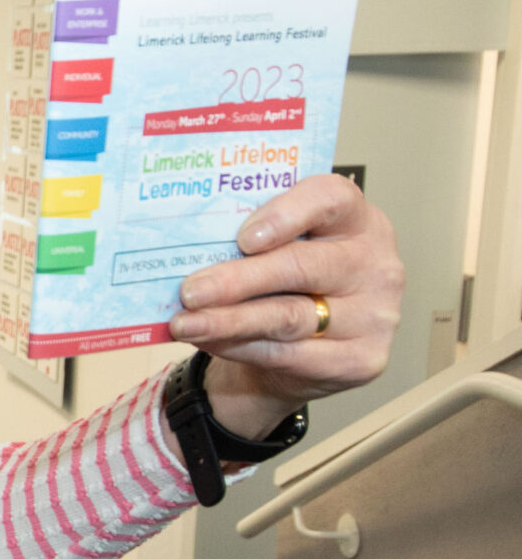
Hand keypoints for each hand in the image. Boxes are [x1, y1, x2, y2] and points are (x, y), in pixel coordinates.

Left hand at [167, 174, 404, 438]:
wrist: (306, 352)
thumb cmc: (287, 285)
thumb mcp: (276, 251)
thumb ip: (248, 240)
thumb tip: (182, 244)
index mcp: (356, 219)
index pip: (331, 198)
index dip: (286, 214)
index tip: (243, 238)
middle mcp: (376, 264)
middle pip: (302, 266)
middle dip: (237, 280)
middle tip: (190, 291)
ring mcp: (376, 315)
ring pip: (289, 316)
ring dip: (227, 320)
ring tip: (184, 323)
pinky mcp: (362, 359)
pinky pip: (289, 355)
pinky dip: (239, 348)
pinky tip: (207, 341)